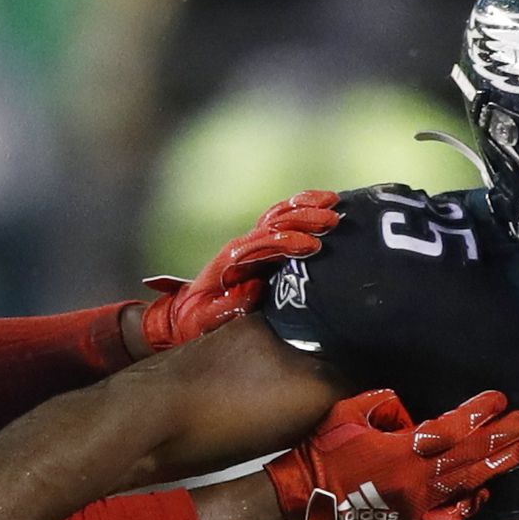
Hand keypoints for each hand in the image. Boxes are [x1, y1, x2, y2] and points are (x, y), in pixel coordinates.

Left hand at [134, 190, 341, 352]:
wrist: (184, 312)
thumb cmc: (195, 319)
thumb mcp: (205, 319)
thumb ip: (228, 306)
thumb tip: (256, 290)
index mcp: (233, 261)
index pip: (265, 244)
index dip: (289, 243)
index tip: (314, 246)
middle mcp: (244, 246)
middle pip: (277, 223)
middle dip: (305, 219)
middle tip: (333, 219)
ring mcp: (252, 244)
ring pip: (280, 216)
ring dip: (306, 206)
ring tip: (334, 201)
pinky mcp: (259, 247)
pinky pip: (281, 221)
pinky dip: (301, 209)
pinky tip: (323, 205)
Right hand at [264, 388, 518, 519]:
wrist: (304, 499)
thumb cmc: (322, 452)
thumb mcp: (349, 412)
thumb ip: (384, 403)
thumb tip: (409, 412)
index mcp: (402, 450)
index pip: (452, 428)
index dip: (478, 414)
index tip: (499, 399)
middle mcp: (417, 479)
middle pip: (470, 456)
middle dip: (503, 439)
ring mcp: (417, 505)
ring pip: (467, 484)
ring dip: (498, 468)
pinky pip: (448, 518)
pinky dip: (468, 506)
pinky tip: (484, 493)